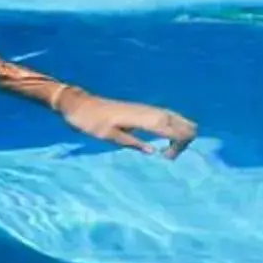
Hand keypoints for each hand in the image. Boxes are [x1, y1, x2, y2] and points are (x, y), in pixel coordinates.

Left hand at [57, 88, 196, 156]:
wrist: (77, 103)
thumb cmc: (89, 121)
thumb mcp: (108, 135)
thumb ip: (131, 142)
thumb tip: (154, 152)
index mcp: (138, 117)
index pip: (170, 126)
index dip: (179, 142)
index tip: (167, 159)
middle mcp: (144, 110)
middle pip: (177, 120)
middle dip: (185, 137)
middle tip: (171, 157)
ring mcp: (143, 108)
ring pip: (172, 116)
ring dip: (180, 132)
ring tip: (172, 152)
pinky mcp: (139, 110)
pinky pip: (164, 116)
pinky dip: (173, 127)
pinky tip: (170, 138)